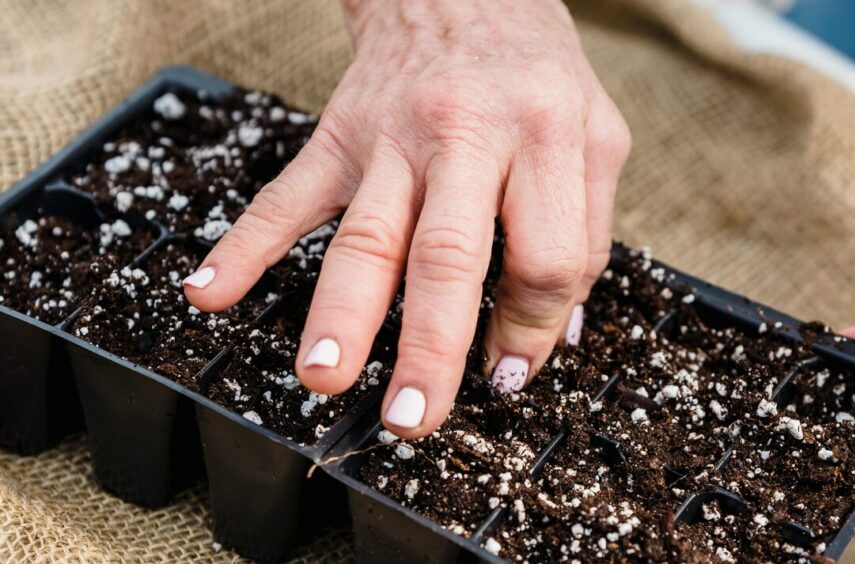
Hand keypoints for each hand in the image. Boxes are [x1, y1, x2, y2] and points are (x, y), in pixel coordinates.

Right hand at [183, 0, 630, 438]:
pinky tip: (210, 291)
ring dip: (339, 310)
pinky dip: (244, 245)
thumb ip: (587, 232)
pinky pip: (287, 194)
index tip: (508, 373)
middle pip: (447, 254)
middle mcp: (464, 137)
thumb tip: (555, 335)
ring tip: (322, 374)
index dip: (531, 328)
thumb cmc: (536, 71)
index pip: (545, 257)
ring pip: (364, 234)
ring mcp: (392, 139)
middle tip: (413, 415)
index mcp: (543, 137)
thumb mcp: (596, 137)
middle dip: (429, 344)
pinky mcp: (339, 136)